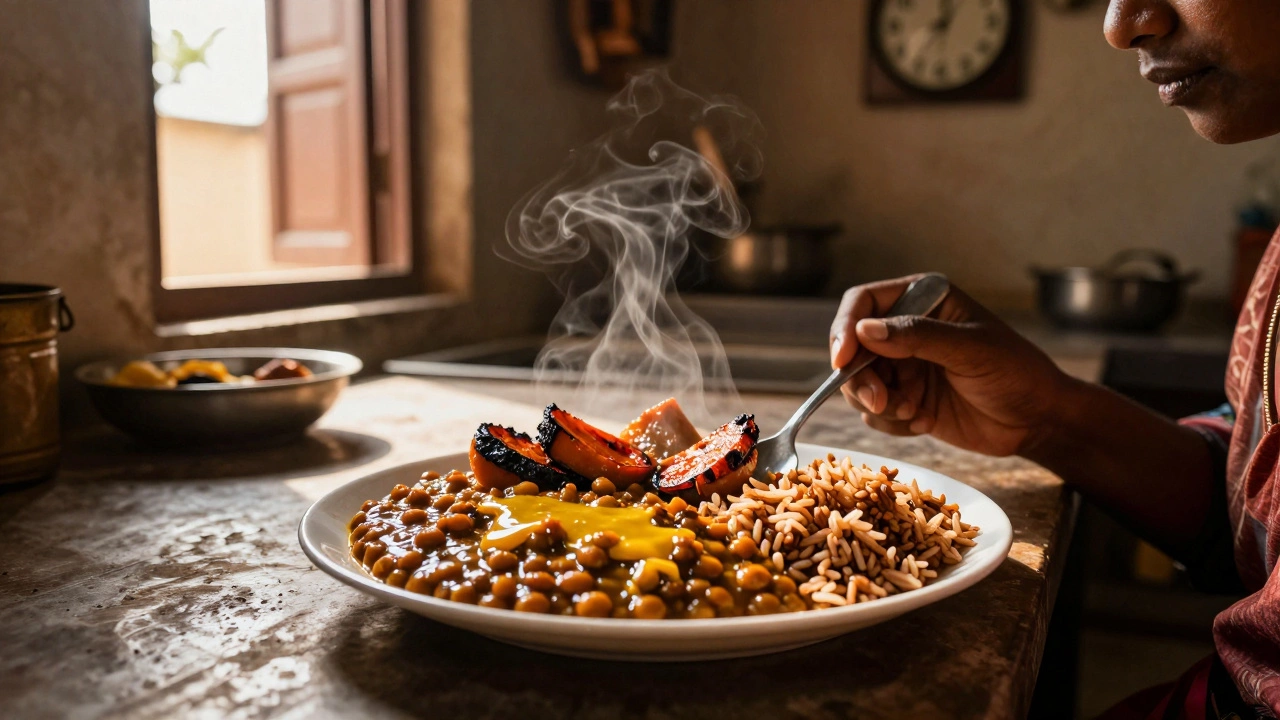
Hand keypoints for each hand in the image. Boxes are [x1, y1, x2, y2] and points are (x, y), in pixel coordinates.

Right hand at [829, 275, 1071, 457]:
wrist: (1037, 421)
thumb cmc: (1016, 373)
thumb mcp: (971, 350)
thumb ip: (917, 336)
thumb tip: (864, 330)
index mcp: (923, 300)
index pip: (863, 303)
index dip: (846, 329)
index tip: (842, 360)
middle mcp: (905, 329)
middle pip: (852, 347)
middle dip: (860, 378)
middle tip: (880, 402)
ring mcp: (903, 365)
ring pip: (857, 383)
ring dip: (878, 404)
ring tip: (913, 413)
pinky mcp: (904, 399)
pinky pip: (874, 412)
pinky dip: (891, 422)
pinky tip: (924, 422)